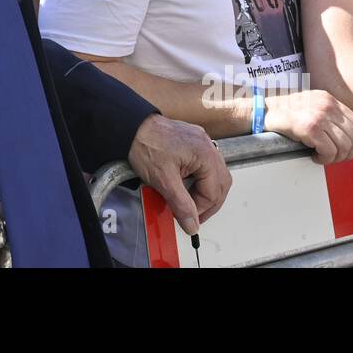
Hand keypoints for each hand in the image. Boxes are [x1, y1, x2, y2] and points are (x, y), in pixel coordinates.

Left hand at [127, 113, 231, 234]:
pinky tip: (189, 183)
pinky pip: (205, 162)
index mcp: (205, 154)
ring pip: (216, 172)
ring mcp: (201, 141)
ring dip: (206, 189)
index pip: (213, 192)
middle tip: (195, 215)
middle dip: (210, 201)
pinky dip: (201, 177)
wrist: (130, 127)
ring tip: (192, 202)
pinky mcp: (192, 140)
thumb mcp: (163, 180)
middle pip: (222, 181)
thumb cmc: (145, 146)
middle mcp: (207, 145)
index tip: (188, 219)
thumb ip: (181, 205)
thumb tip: (192, 225)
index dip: (201, 209)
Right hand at [263, 89, 352, 163]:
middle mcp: (327, 106)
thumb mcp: (310, 104)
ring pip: (343, 146)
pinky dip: (325, 159)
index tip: (347, 148)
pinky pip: (329, 151)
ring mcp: (319, 116)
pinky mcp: (310, 128)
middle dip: (347, 152)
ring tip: (323, 157)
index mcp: (329, 99)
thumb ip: (327, 114)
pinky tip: (315, 157)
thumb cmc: (283, 111)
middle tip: (335, 157)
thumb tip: (344, 134)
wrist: (262, 111)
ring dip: (335, 158)